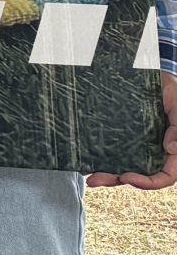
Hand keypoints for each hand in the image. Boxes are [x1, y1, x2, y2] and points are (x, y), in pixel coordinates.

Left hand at [86, 71, 176, 189]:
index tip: (128, 177)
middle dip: (118, 180)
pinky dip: (102, 159)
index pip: (167, 175)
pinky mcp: (124, 135)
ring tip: (90, 177)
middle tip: (96, 179)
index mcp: (175, 148)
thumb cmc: (170, 89)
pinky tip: (86, 161)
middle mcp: (157, 150)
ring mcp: (140, 144)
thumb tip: (171, 148)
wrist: (150, 71)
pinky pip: (114, 151)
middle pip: (141, 175)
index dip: (149, 182)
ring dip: (108, 175)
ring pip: (126, 167)